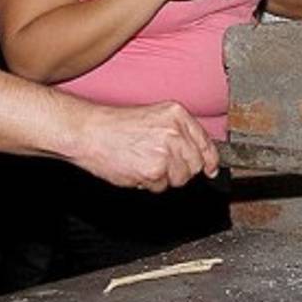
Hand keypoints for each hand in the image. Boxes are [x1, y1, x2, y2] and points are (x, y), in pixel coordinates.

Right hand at [75, 101, 219, 192]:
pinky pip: (160, 187)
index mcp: (176, 114)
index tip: (211, 169)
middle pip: (195, 165)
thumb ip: (178, 133)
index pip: (205, 141)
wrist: (90, 132)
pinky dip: (148, 183)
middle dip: (180, 170)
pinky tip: (136, 169)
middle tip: (158, 163)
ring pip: (179, 178)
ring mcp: (166, 151)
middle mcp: (175, 131)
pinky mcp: (154, 170)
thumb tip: (200, 156)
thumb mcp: (153, 117)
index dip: (210, 159)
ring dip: (163, 178)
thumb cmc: (115, 126)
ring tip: (144, 163)